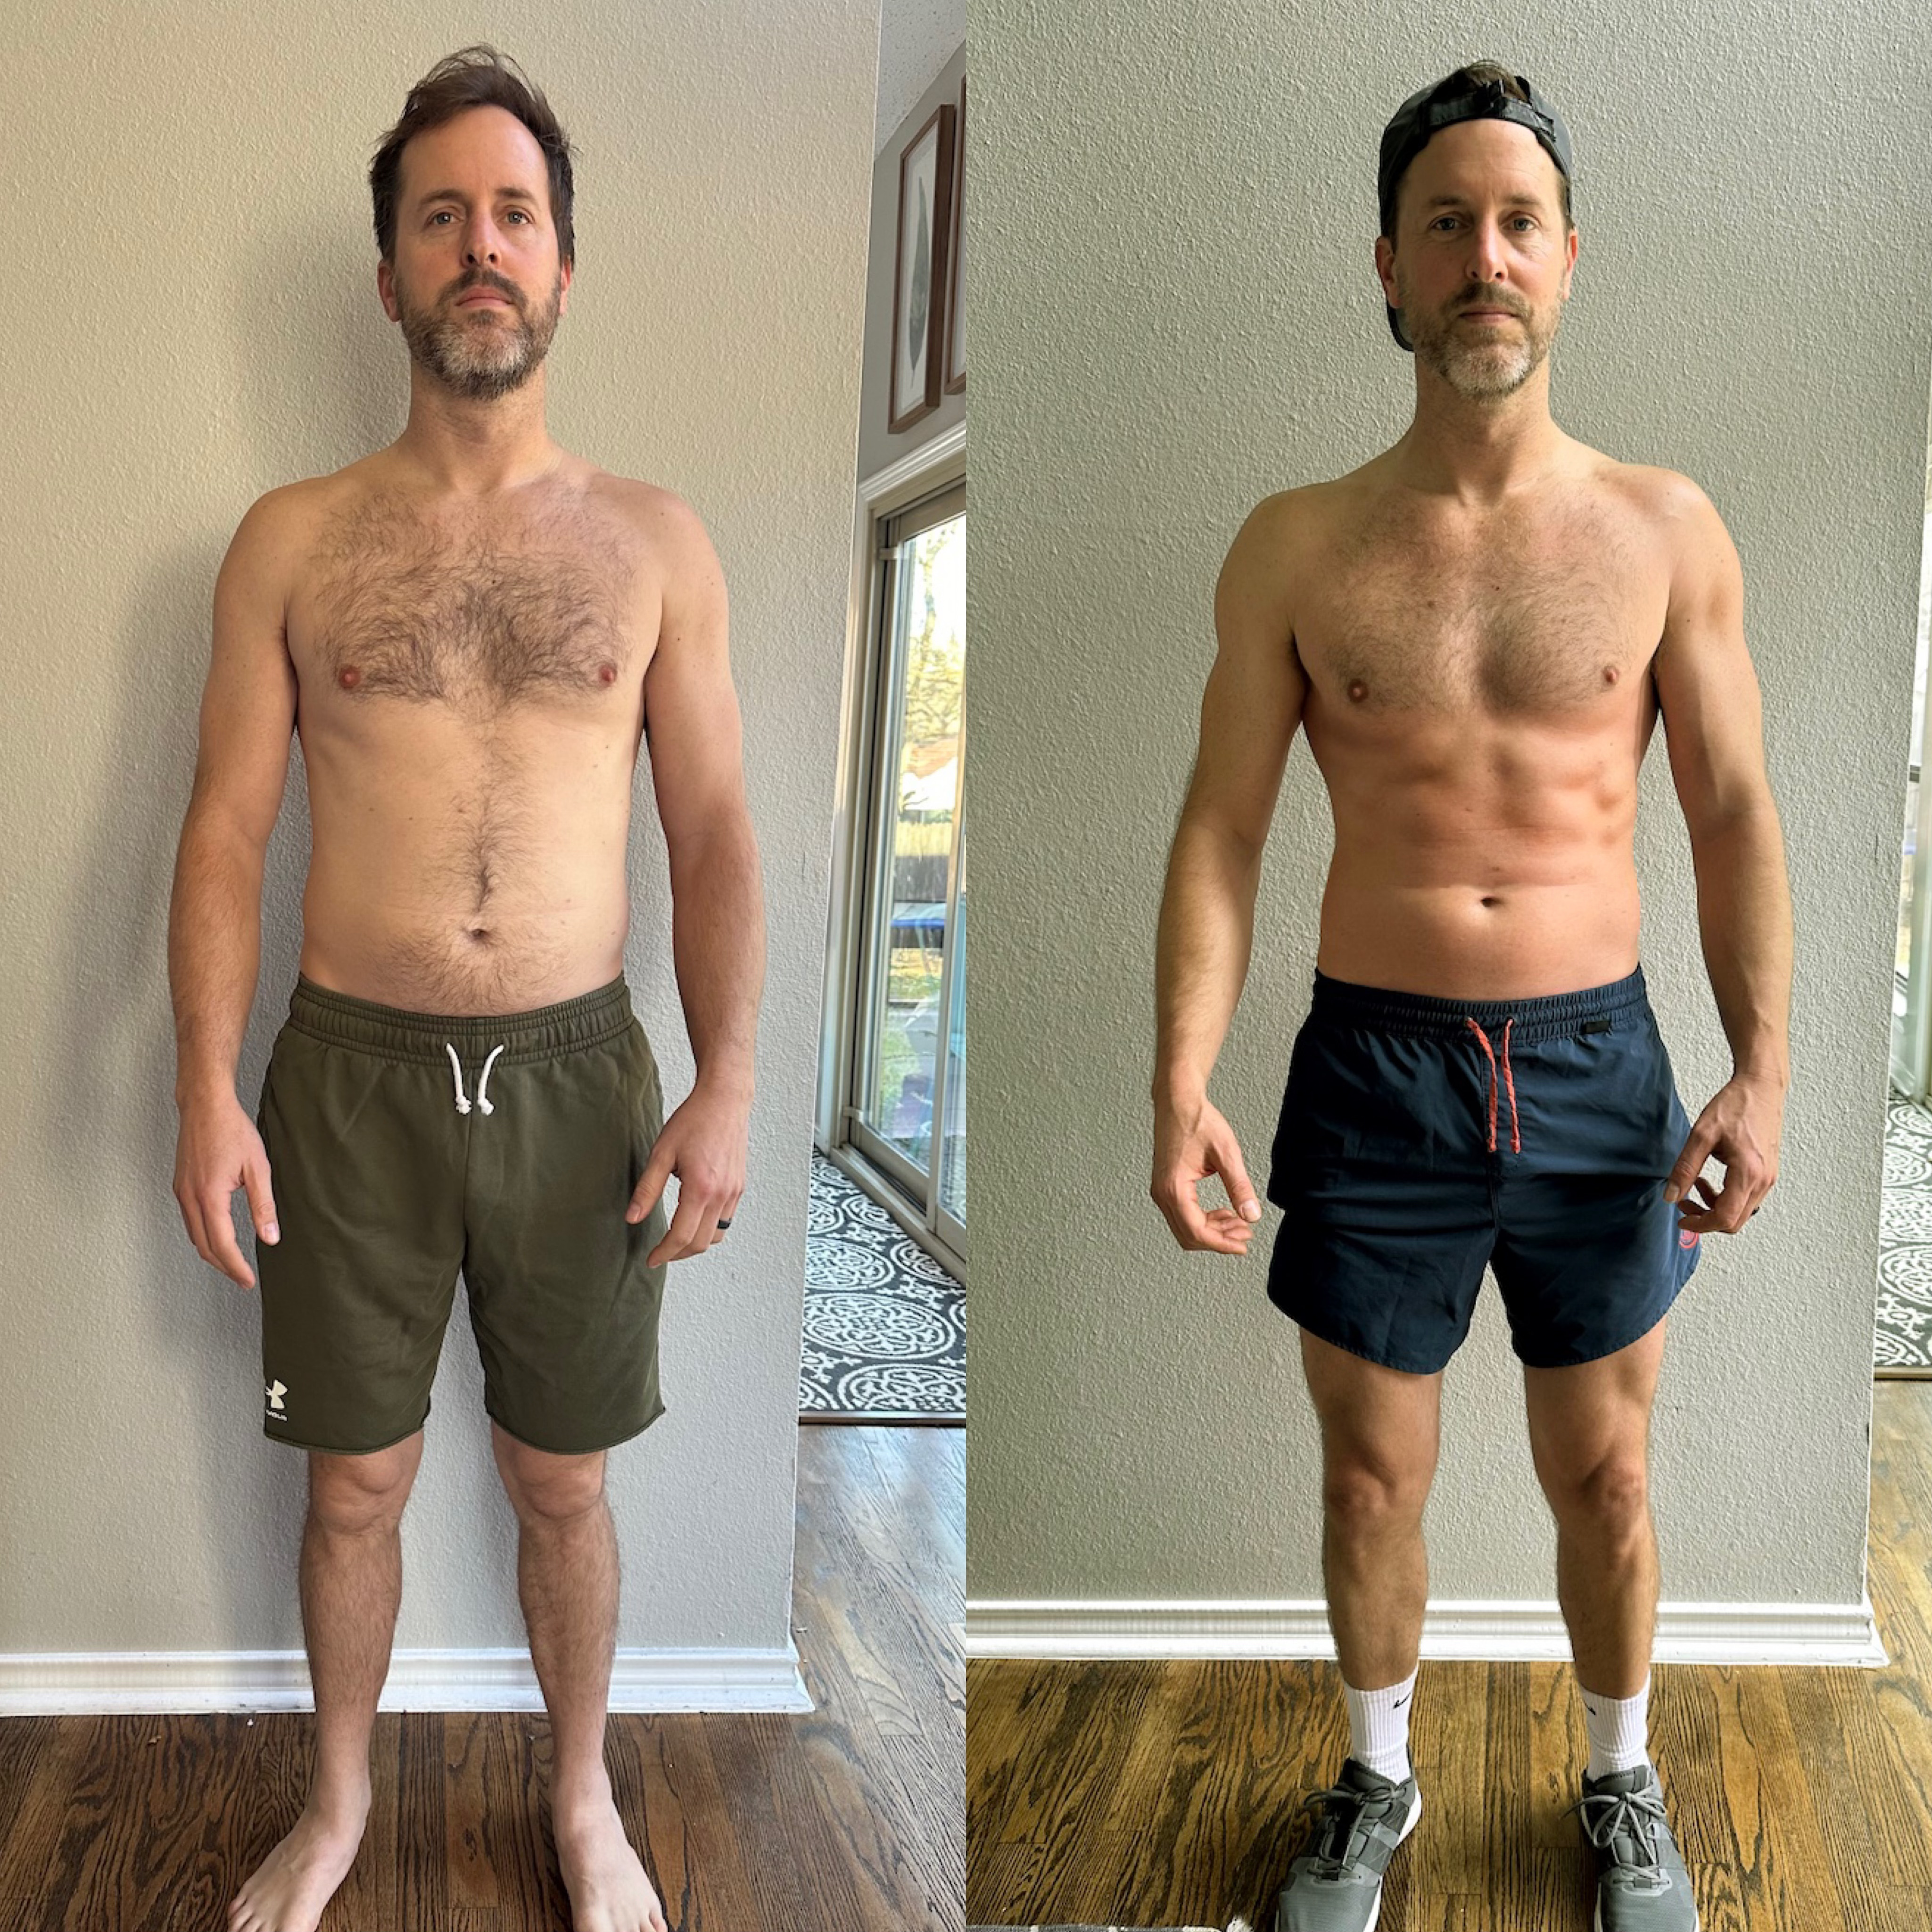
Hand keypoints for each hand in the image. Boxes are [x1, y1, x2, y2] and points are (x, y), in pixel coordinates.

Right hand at [173, 1091, 278, 1288]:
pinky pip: (190, 1221)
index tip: (248, 1281)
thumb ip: (263, 1205)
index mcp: (209, 1196)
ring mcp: (181, 1192)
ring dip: (212, 1253)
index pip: (221, 1244)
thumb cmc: (232, 1130)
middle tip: (243, 1278)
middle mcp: (189, 1197)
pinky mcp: (180, 1186)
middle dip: (223, 1266)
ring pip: (194, 1235)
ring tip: (233, 1263)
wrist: (205, 1105)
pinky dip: (204, 1235)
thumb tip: (270, 1237)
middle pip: (204, 1246)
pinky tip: (218, 1236)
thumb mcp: (258, 1167)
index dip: (235, 1267)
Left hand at [626, 1077, 748, 1264]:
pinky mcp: (739, 1187)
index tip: (651, 1259)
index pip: (681, 1236)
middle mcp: (721, 1194)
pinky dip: (710, 1228)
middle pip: (701, 1243)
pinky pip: (726, 1220)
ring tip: (676, 1239)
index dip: (664, 1253)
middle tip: (660, 1253)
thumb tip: (633, 1217)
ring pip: (717, 1236)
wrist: (724, 1101)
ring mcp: (734, 1192)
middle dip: (678, 1253)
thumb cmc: (693, 1121)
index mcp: (700, 1188)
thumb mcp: (662, 1153)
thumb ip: (647, 1189)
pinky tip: (694, 1219)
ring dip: (696, 1243)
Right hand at [1151, 1090, 1262, 1253]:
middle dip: (1219, 1240)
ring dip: (1212, 1231)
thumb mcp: (1226, 1154)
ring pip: (1185, 1227)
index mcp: (1174, 1188)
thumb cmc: (1198, 1121)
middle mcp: (1162, 1193)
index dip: (1222, 1244)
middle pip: (1189, 1235)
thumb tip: (1251, 1215)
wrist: (1178, 1102)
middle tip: (1245, 1235)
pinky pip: (1183, 1214)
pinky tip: (1223, 1212)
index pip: (1197, 1231)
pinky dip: (1203, 1219)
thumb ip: (1239, 1187)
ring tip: (1239, 1223)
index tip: (1242, 1245)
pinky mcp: (1166, 1185)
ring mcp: (1161, 1190)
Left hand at [1662, 1072, 1782, 1233]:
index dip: (1700, 1225)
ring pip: (1741, 1211)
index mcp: (1748, 1173)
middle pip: (1734, 1221)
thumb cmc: (1735, 1106)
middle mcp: (1763, 1181)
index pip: (1725, 1217)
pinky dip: (1726, 1197)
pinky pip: (1747, 1198)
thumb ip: (1685, 1168)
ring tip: (1695, 1183)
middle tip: (1683, 1202)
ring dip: (1715, 1206)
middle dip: (1705, 1218)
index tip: (1681, 1219)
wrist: (1761, 1088)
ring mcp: (1768, 1178)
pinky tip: (1710, 1178)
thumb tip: (1671, 1196)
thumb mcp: (1701, 1135)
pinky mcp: (1767, 1172)